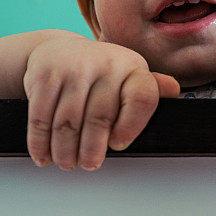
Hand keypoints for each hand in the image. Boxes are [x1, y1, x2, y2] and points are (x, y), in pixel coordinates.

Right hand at [23, 36, 178, 170]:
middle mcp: (106, 64)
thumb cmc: (102, 72)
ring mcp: (74, 68)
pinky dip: (40, 141)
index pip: (141, 98)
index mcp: (133, 68)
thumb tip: (174, 91)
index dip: (132, 126)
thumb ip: (150, 89)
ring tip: (67, 163)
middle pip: (100, 117)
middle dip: (92, 149)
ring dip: (65, 150)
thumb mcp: (129, 76)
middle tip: (89, 165)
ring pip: (68, 120)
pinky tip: (44, 155)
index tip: (118, 145)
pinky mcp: (45, 75)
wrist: (59, 50)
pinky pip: (41, 115)